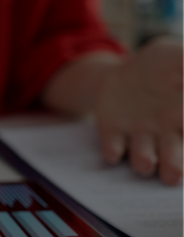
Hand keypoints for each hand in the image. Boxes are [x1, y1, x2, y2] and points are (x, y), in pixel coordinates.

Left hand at [96, 37, 182, 184]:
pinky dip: (113, 150)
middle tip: (174, 176)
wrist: (126, 69)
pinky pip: (113, 144)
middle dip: (174, 165)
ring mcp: (139, 134)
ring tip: (146, 164)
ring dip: (144, 160)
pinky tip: (113, 153)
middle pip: (174, 154)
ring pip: (144, 153)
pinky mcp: (113, 131)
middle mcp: (167, 132)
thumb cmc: (164, 64)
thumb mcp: (180, 56)